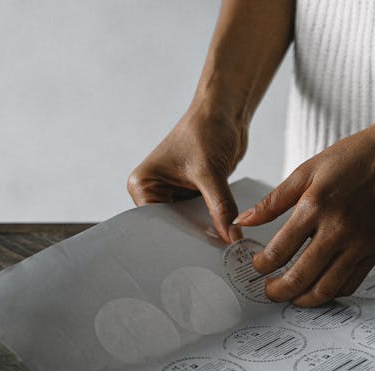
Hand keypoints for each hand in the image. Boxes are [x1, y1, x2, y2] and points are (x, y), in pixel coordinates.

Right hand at [127, 103, 246, 242]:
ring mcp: (174, 194)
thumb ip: (221, 208)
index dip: (177, 238)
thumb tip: (231, 237)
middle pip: (173, 227)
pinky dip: (215, 223)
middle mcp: (154, 191)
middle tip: (212, 254)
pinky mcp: (194, 194)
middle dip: (193, 236)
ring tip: (221, 247)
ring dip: (206, 231)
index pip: (156, 224)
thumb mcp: (211, 173)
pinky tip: (226, 233)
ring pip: (190, 224)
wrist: (225, 111)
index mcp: (143, 184)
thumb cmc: (206, 129)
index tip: (196, 254)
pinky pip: (204, 216)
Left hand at [234, 123, 374, 306]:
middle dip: (278, 291)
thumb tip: (244, 220)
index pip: (279, 251)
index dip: (262, 265)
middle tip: (269, 290)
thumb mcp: (307, 171)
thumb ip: (273, 201)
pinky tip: (319, 287)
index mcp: (315, 206)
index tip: (258, 266)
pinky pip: (350, 284)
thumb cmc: (354, 158)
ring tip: (292, 296)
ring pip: (326, 288)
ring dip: (303, 299)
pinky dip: (331, 292)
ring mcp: (359, 244)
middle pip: (300, 277)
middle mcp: (337, 229)